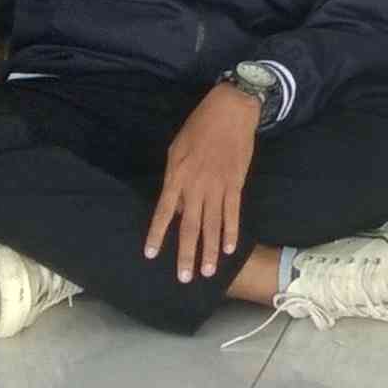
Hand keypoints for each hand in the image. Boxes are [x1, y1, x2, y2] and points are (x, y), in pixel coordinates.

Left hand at [145, 82, 260, 282]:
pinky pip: (233, 212)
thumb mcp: (177, 149)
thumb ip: (175, 179)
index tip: (151, 254)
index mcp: (177, 175)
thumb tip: (178, 207)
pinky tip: (230, 248)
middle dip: (187, 253)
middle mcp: (196, 185)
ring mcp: (218, 186)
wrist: (231, 110)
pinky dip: (231, 231)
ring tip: (208, 272)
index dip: (157, 233)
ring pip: (213, 224)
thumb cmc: (199, 126)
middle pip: (190, 225)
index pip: (164, 211)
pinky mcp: (236, 184)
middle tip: (184, 277)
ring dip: (210, 250)